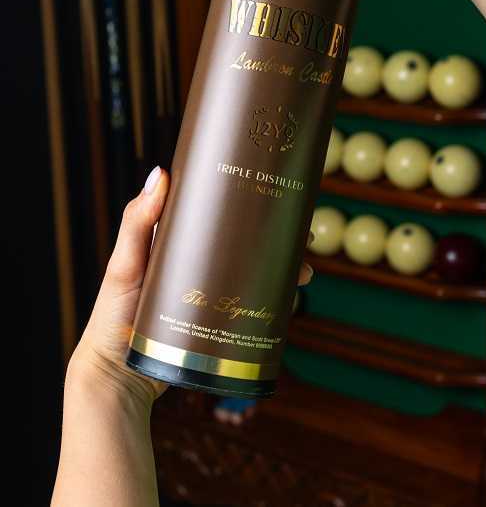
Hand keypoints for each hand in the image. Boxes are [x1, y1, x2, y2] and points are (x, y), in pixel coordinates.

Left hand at [67, 167, 314, 408]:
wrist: (118, 379)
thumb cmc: (113, 314)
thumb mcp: (125, 264)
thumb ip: (137, 223)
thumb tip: (160, 173)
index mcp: (180, 239)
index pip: (221, 210)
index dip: (250, 200)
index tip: (279, 193)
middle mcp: (199, 260)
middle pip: (247, 241)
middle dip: (279, 237)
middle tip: (304, 238)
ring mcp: (210, 291)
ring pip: (256, 271)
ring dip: (283, 267)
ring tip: (303, 272)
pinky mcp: (218, 320)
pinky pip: (253, 305)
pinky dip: (274, 298)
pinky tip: (289, 299)